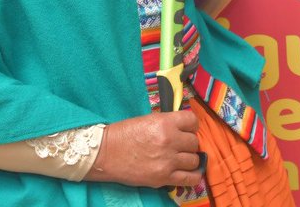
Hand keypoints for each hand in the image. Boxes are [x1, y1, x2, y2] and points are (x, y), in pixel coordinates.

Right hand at [84, 111, 201, 188]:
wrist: (105, 153)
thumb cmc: (124, 134)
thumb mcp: (148, 120)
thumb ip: (168, 124)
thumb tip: (184, 130)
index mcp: (165, 122)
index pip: (193, 121)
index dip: (191, 126)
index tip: (187, 130)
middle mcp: (170, 140)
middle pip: (194, 142)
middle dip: (188, 144)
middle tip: (179, 146)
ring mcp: (168, 160)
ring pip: (194, 160)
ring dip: (189, 159)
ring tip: (180, 159)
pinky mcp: (163, 178)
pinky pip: (190, 178)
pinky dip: (193, 176)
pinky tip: (189, 172)